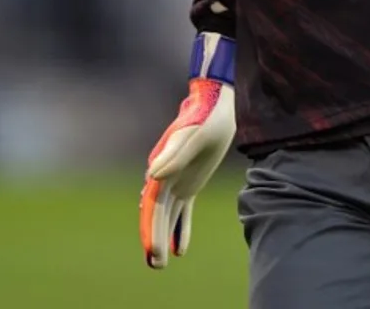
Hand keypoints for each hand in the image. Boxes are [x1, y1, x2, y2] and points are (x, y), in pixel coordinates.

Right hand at [140, 33, 235, 268]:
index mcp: (162, 165)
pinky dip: (181, 228)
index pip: (152, 203)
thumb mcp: (193, 135)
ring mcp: (177, 179)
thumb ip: (175, 155)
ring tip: (160, 264)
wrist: (218, 105)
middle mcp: (165, 174)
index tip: (152, 248)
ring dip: (163, 236)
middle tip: (155, 264)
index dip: (150, 226)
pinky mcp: (190, 182)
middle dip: (154, 237)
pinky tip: (180, 249)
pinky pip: (183, 210)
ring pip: (167, 214)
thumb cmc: (206, 116)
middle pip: (157, 212)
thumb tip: (152, 177)